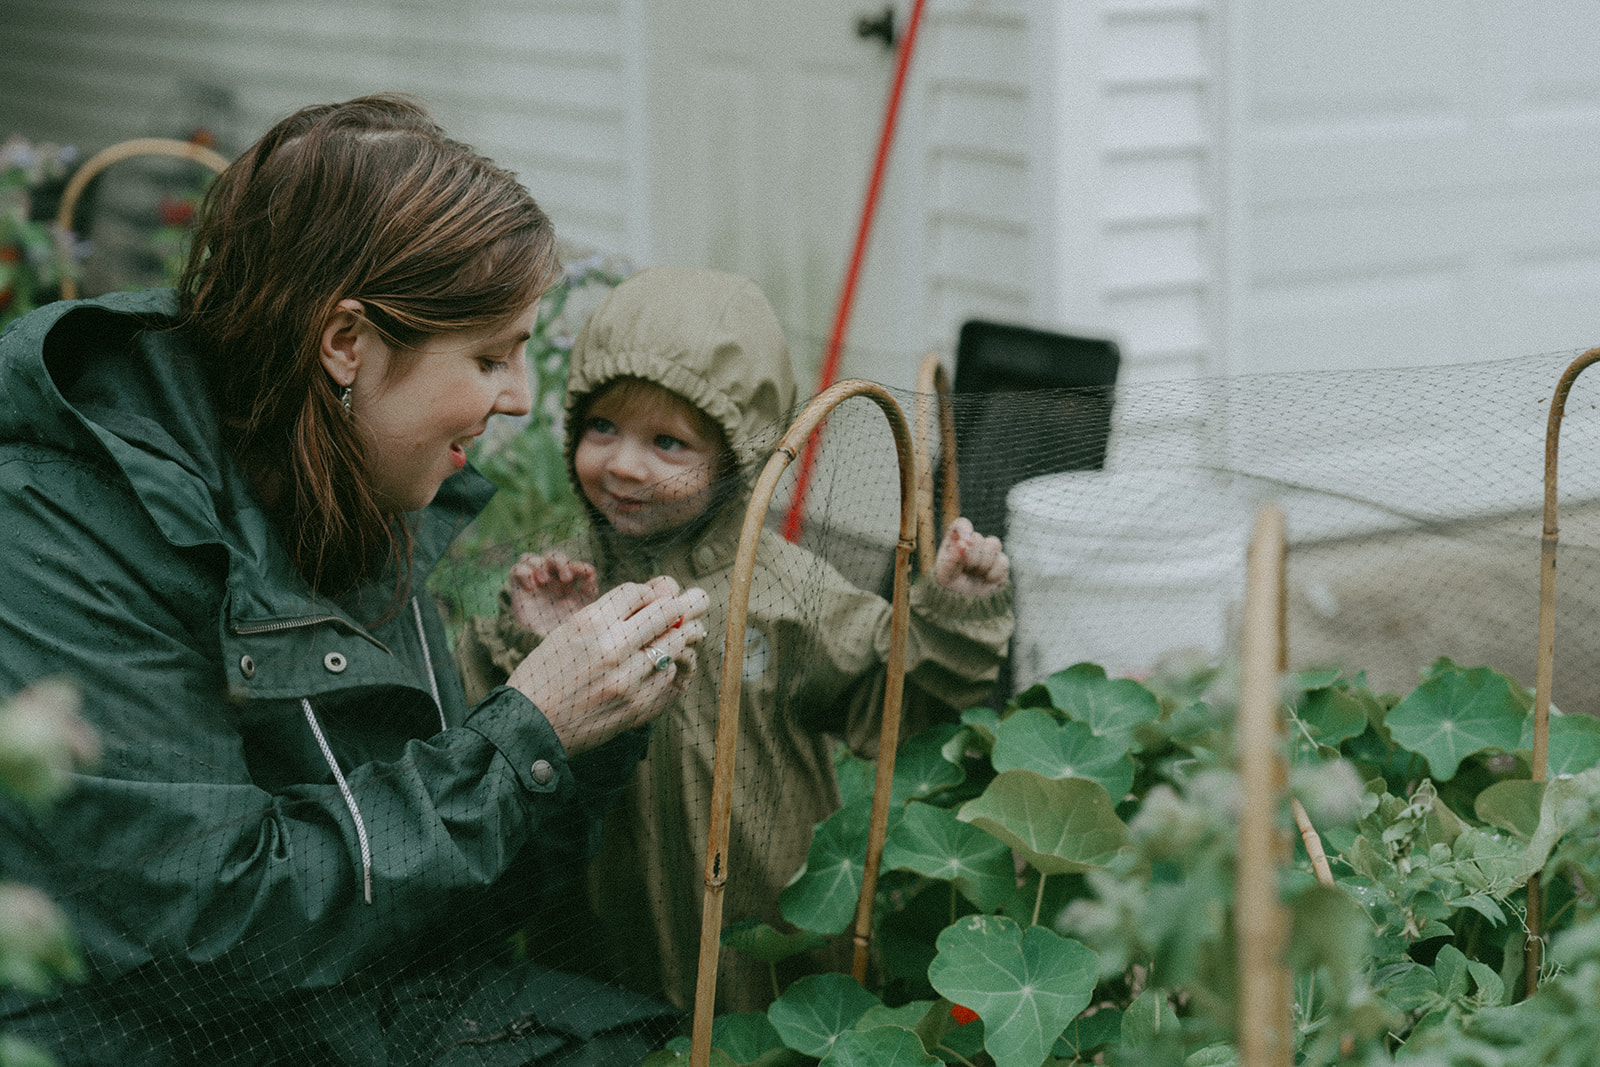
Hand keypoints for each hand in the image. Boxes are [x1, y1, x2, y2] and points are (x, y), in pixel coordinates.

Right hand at [507, 551, 598, 635]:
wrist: (548, 650)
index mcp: (567, 583)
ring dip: (539, 564)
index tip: (587, 573)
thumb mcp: (583, 610)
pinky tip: (531, 587)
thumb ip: (589, 590)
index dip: (579, 566)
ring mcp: (533, 583)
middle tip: (566, 578)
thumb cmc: (568, 630)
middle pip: (552, 556)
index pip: (572, 565)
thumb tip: (590, 571)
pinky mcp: (518, 588)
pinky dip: (524, 572)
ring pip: (531, 557)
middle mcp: (549, 580)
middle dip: (560, 562)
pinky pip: (517, 569)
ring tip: (543, 580)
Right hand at [507, 576, 709, 755]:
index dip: (654, 591)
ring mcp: (629, 680)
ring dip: (688, 633)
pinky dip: (673, 666)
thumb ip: (610, 611)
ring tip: (693, 630)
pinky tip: (667, 664)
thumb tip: (656, 592)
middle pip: (669, 611)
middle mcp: (613, 647)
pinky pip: (671, 676)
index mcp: (591, 622)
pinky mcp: (638, 707)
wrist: (531, 727)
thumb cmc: (547, 674)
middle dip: (688, 603)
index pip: (640, 592)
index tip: (658, 596)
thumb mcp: (568, 631)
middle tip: (699, 600)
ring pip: (678, 643)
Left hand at [933, 517, 1008, 595]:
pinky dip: (994, 573)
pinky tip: (987, 579)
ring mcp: (988, 552)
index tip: (966, 543)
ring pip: (994, 544)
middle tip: (966, 569)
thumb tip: (964, 545)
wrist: (965, 602)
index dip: (965, 529)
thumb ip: (952, 558)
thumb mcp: (945, 573)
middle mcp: (973, 542)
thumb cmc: (951, 584)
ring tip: (976, 573)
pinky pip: (1003, 561)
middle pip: (978, 538)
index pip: (961, 524)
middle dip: (972, 557)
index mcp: (956, 540)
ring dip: (983, 563)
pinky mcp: (1001, 563)